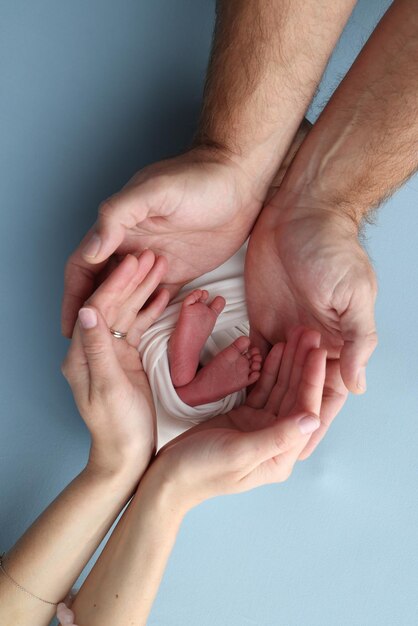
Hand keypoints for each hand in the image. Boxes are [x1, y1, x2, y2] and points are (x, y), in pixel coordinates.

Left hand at [61, 252, 169, 479]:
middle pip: (113, 305)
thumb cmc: (118, 428)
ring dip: (143, 289)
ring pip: (127, 312)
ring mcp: (111, 352)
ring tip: (160, 267)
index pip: (98, 309)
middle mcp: (93, 349)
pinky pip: (138, 326)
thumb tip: (88, 312)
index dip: (116, 284)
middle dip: (131, 279)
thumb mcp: (109, 389)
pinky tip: (163, 294)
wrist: (128, 453)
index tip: (133, 263)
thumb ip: (98, 350)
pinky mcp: (126, 357)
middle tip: (150, 256)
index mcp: (81, 355)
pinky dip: (151, 309)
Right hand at [62, 146, 262, 336]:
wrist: (240, 182)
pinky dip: (151, 315)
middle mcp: (132, 248)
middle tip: (92, 348)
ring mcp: (156, 262)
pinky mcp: (180, 271)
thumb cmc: (197, 179)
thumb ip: (118, 215)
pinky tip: (147, 335)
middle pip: (103, 287)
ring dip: (120, 318)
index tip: (69, 327)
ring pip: (129, 296)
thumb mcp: (154, 191)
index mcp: (118, 229)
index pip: (84, 267)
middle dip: (95, 315)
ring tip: (115, 348)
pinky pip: (159, 300)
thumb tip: (91, 249)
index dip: (74, 296)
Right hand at [149, 327, 325, 510]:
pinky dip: (268, 370)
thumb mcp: (240, 453)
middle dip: (302, 365)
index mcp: (281, 456)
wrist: (169, 475)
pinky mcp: (245, 418)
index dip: (312, 380)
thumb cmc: (202, 470)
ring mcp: (261, 428)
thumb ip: (277, 437)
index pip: (304, 411)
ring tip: (296, 336)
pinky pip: (262, 389)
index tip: (318, 353)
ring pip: (280, 390)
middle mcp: (277, 442)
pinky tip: (275, 350)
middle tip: (310, 334)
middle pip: (295, 397)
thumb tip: (312, 419)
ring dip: (288, 363)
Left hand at [245, 196, 377, 458]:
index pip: (329, 391)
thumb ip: (357, 341)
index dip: (316, 421)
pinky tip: (232, 398)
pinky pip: (252, 356)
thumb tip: (357, 386)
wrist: (298, 212)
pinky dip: (246, 377)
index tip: (299, 451)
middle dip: (286, 422)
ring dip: (265, 404)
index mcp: (338, 342)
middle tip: (265, 455)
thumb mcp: (352, 294)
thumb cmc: (331, 248)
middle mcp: (312, 344)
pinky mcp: (259, 320)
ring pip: (276, 380)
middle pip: (300, 392)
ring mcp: (284, 334)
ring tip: (246, 434)